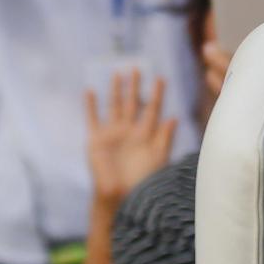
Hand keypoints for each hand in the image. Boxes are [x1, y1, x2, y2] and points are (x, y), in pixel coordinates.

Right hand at [83, 68, 178, 207]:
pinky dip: (91, 105)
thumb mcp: (159, 159)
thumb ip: (164, 139)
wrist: (121, 196)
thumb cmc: (144, 182)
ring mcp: (112, 133)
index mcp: (146, 135)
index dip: (156, 94)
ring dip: (116, 90)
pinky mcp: (96, 139)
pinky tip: (89, 91)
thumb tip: (173, 117)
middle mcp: (129, 131)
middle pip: (132, 103)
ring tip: (117, 73)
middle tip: (137, 68)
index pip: (152, 109)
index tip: (160, 78)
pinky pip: (93, 118)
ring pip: (114, 106)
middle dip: (135, 86)